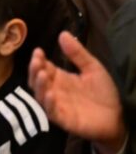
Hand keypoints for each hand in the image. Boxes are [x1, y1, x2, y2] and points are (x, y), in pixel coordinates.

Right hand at [29, 31, 126, 153]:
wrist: (118, 117)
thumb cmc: (104, 93)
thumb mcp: (92, 68)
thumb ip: (77, 54)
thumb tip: (63, 33)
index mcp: (59, 78)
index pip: (43, 67)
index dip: (38, 59)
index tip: (38, 51)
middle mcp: (54, 90)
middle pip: (37, 80)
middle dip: (34, 70)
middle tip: (37, 61)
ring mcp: (57, 105)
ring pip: (40, 95)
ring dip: (39, 85)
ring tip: (42, 74)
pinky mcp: (63, 119)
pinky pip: (51, 112)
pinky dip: (48, 104)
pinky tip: (50, 94)